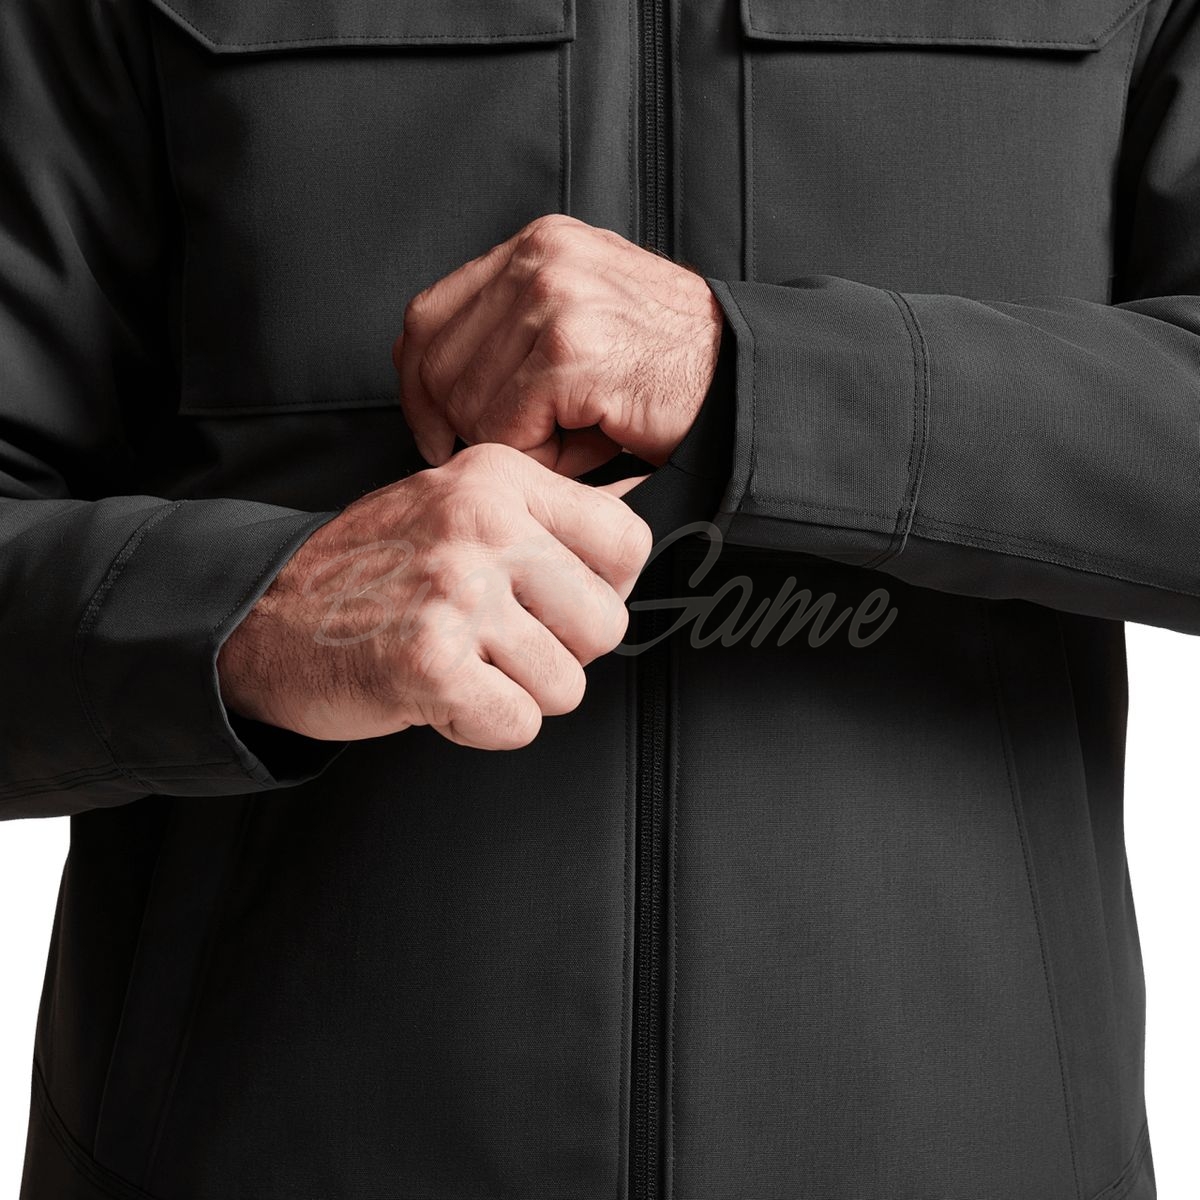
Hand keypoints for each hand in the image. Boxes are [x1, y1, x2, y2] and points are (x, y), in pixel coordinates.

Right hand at [218, 444, 651, 747]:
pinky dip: (481, 724)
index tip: (555, 604)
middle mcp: (482, 524)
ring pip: (567, 685)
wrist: (261, 618)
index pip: (628, 543)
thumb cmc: (372, 574)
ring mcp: (455, 592)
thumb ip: (541, 528)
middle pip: (606, 624)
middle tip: (496, 642)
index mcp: (498, 477)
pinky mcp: (431, 663)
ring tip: (459, 661)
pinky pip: (519, 724)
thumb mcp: (456, 509)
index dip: (602, 590)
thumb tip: (629, 577)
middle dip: (560, 653)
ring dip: (516, 693)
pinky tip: (439, 692)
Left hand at [394, 214, 722, 475]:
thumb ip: (512, 333)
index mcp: (537, 246)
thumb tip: (436, 393)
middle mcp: (540, 259)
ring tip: (574, 435)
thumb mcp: (583, 322)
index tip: (433, 427)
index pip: (427, 315)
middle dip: (461, 424)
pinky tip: (587, 442)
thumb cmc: (668, 366)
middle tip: (518, 445)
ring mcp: (554, 300)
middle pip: (435, 362)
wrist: (745, 379)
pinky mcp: (570, 351)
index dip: (419, 383)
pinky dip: (540, 456)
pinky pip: (508, 429)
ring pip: (468, 403)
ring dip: (515, 443)